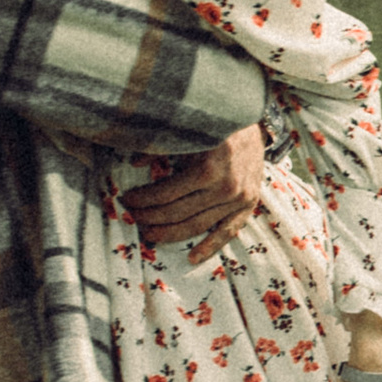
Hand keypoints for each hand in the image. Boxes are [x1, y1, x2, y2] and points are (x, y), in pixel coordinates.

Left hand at [121, 125, 266, 262]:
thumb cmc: (216, 125)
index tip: (127, 199)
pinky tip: (192, 258)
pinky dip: (210, 247)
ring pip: (198, 226)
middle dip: (149, 217)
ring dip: (170, 233)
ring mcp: (238, 199)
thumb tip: (133, 163)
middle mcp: (225, 188)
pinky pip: (228, 232)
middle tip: (132, 216)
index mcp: (207, 168)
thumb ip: (159, 148)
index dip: (142, 199)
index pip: (165, 194)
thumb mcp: (187, 132)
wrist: (254, 123)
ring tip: (149, 234)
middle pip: (178, 213)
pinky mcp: (249, 205)